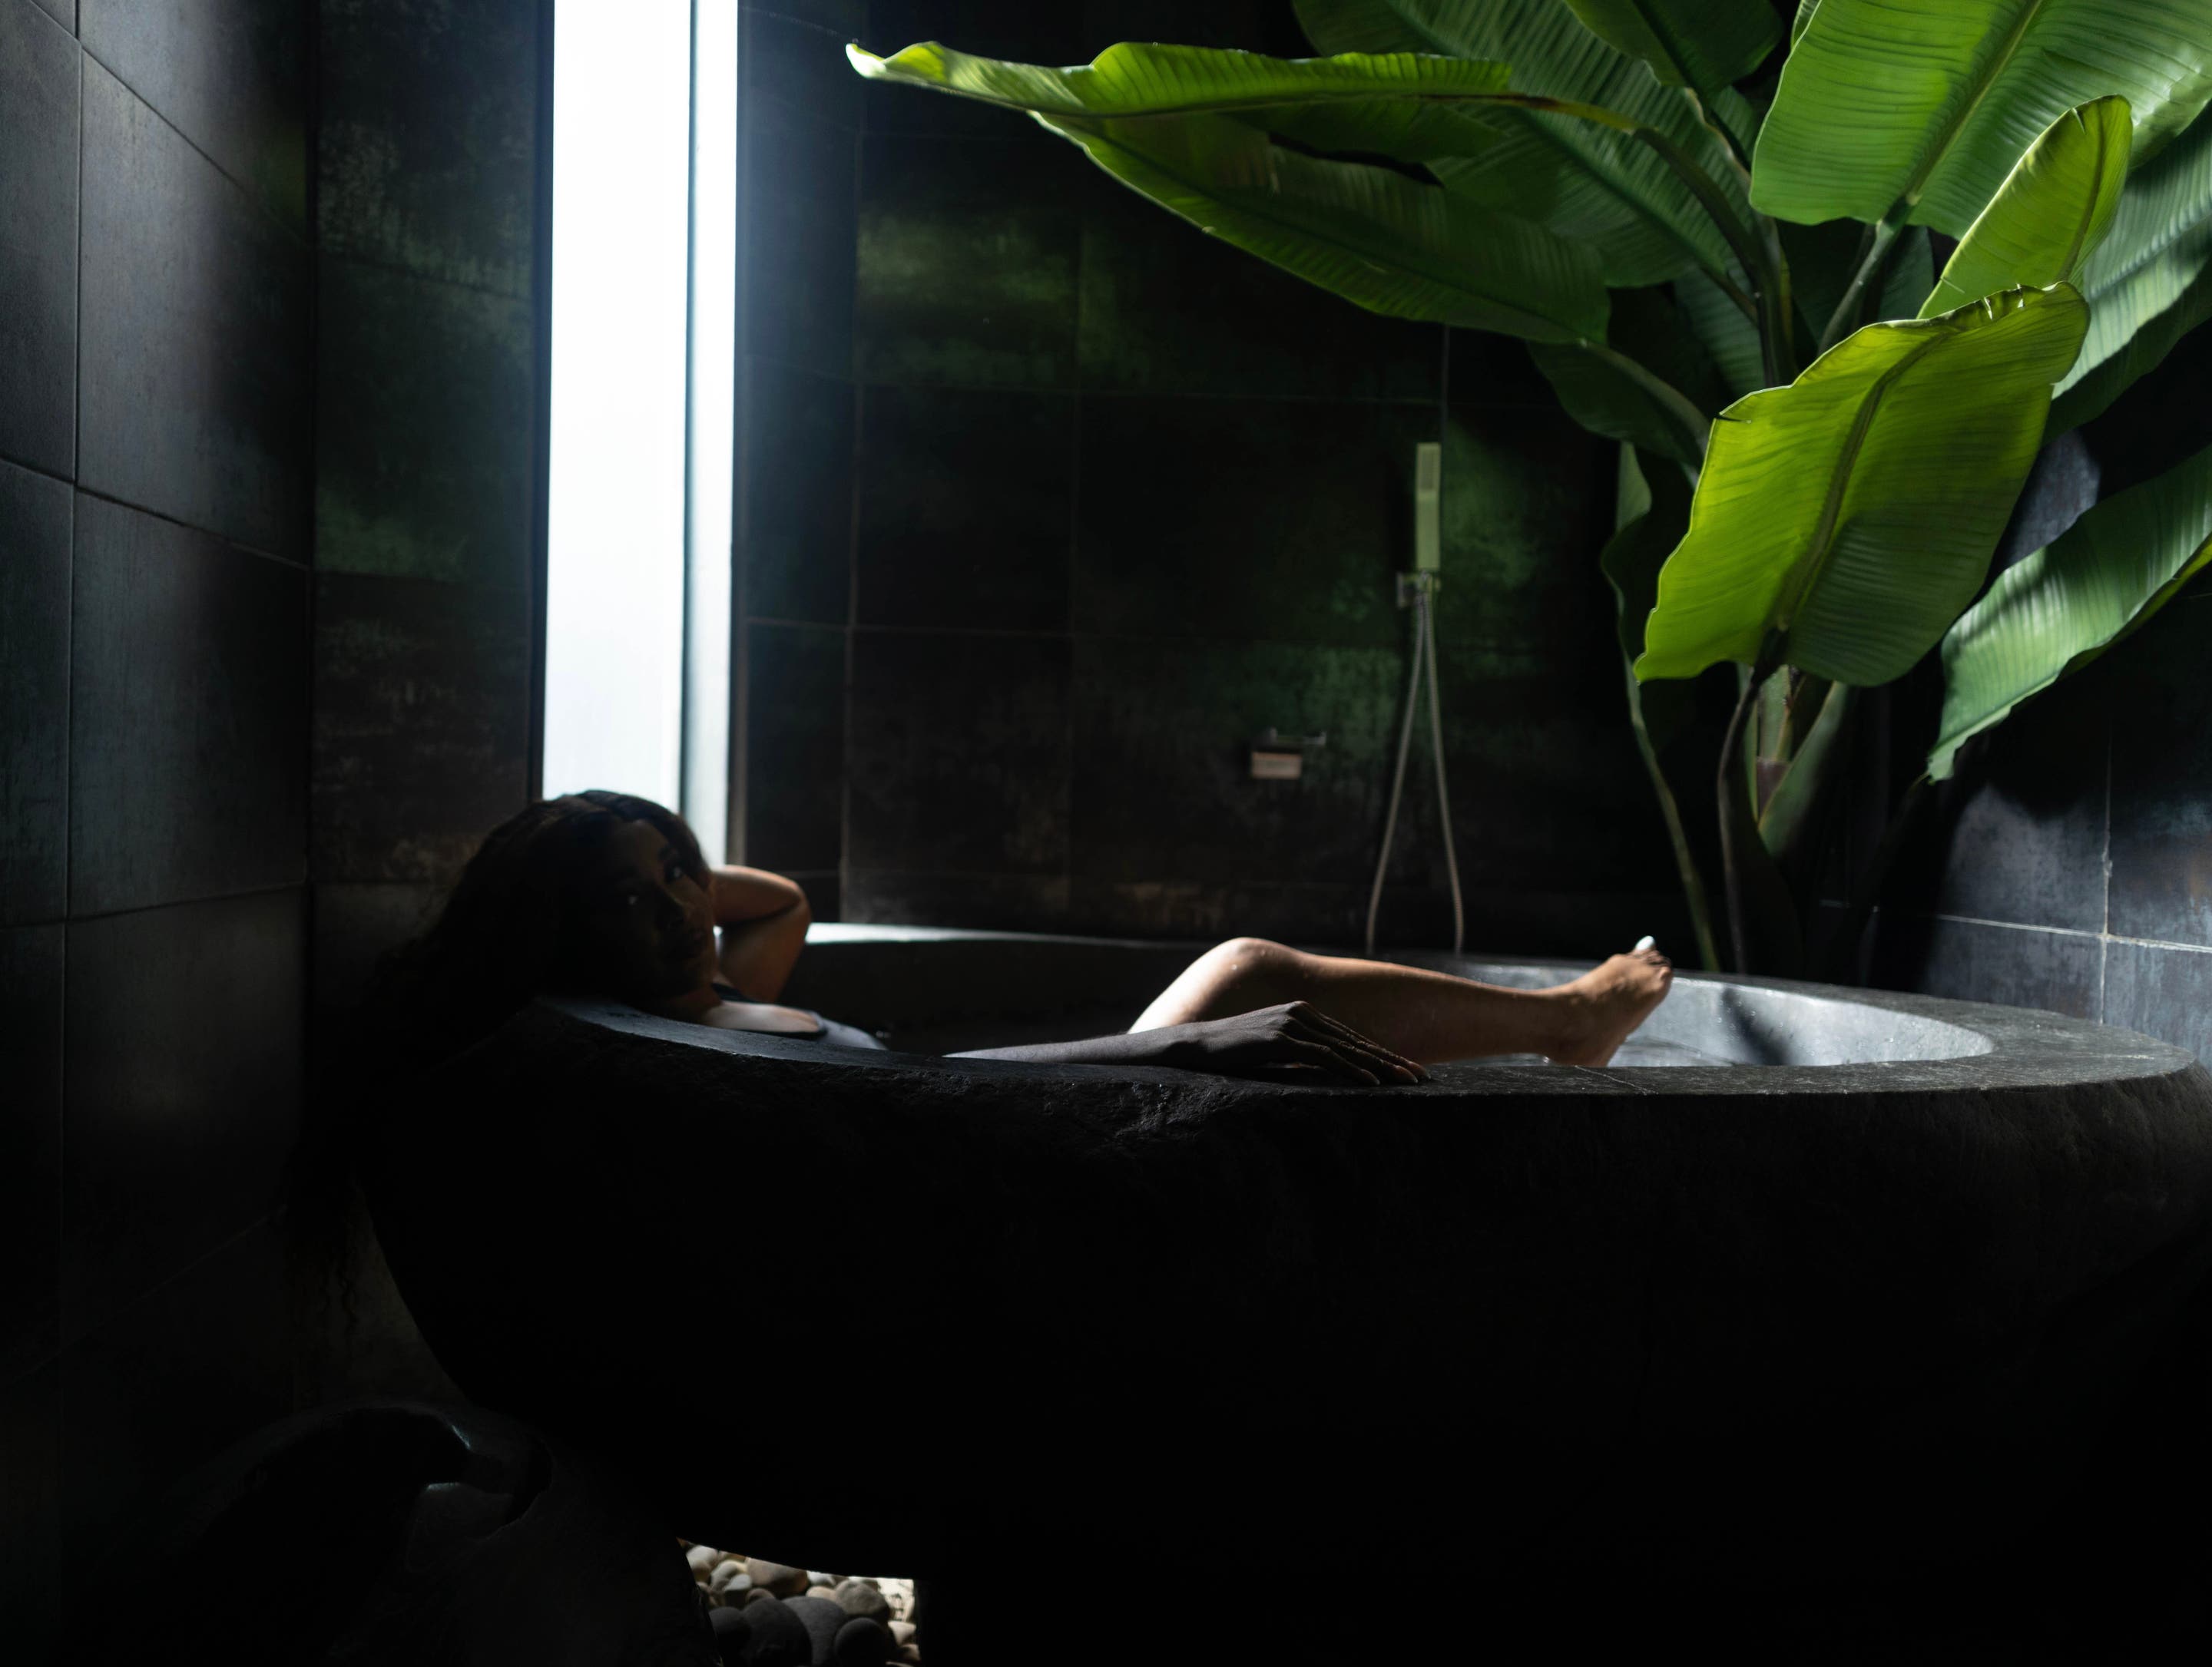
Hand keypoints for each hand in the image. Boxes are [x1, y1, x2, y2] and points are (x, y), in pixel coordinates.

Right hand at [1156, 1002, 1428, 1084]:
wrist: (1195, 1047)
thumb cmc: (1234, 1055)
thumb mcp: (1274, 1051)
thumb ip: (1300, 1055)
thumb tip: (1327, 1075)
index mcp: (1303, 1013)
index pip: (1352, 1037)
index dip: (1383, 1054)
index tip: (1410, 1070)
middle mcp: (1301, 1012)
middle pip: (1357, 1040)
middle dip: (1392, 1060)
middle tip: (1422, 1078)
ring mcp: (1291, 1023)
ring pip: (1347, 1048)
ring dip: (1380, 1066)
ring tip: (1407, 1082)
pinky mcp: (1280, 1039)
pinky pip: (1324, 1057)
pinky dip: (1351, 1069)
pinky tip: (1372, 1083)